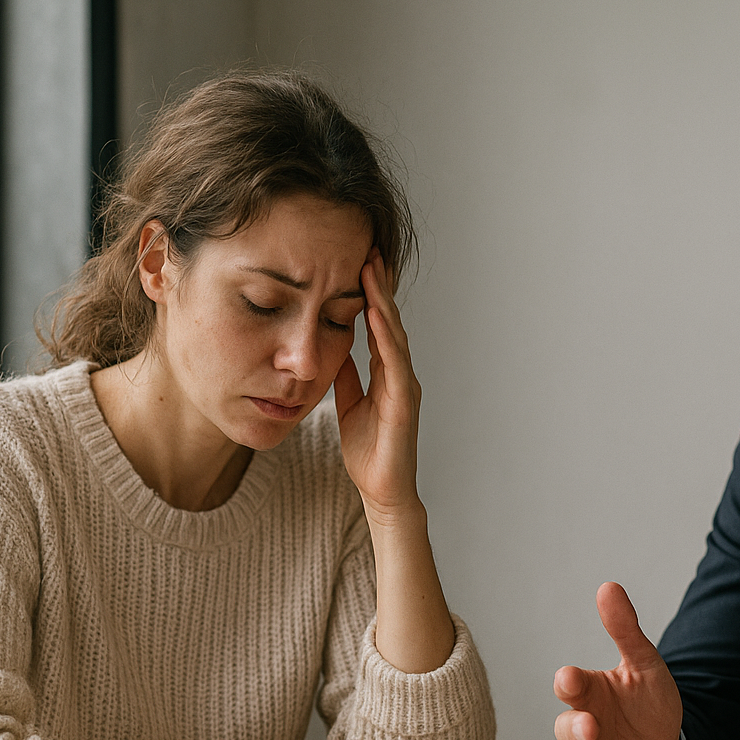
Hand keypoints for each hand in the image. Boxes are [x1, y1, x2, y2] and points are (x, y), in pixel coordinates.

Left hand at [333, 248, 423, 521]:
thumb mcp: (349, 405)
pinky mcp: (404, 403)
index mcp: (386, 374)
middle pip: (390, 321)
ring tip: (372, 269)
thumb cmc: (368, 453)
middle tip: (368, 248)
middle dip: (379, 285)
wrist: (383, 491)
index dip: (370, 293)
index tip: (357, 261)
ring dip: (384, 300)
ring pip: (395, 334)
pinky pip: (394, 362)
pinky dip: (386, 336)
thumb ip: (346, 377)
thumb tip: (334, 349)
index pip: (378, 325)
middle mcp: (400, 374)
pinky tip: (377, 313)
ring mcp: (405, 386)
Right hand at [553, 582, 683, 739]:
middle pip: (566, 728)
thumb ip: (625, 630)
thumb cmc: (648, 704)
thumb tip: (609, 586)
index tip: (571, 678)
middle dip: (574, 728)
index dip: (568, 683)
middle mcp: (587, 725)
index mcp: (591, 693)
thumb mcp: (645, 665)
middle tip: (590, 726)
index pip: (570, 686)